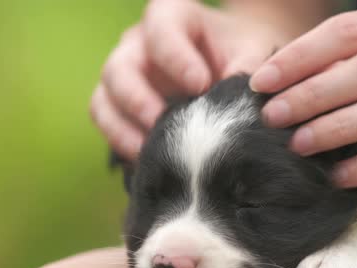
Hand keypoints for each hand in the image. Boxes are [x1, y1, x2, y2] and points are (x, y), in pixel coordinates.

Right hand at [90, 0, 292, 159]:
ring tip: (149, 152)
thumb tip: (245, 101)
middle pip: (118, 67)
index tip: (200, 85)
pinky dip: (121, 142)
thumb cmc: (240, 50)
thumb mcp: (252, 50)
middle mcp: (139, 44)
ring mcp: (126, 75)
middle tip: (161, 123)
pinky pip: (107, 123)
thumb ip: (249, 67)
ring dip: (122, 128)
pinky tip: (145, 161)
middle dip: (136, 98)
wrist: (231, 64)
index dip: (175, 57)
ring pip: (104, 99)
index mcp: (171, 17)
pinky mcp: (121, 105)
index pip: (161, 29)